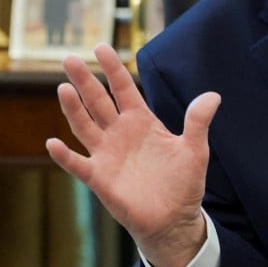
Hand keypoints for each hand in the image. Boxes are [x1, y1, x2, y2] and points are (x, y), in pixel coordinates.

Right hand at [45, 43, 220, 266]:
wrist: (174, 219)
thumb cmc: (184, 183)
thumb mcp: (195, 149)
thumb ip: (198, 122)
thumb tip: (213, 95)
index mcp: (142, 122)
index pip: (124, 89)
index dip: (113, 69)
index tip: (100, 47)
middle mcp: (120, 134)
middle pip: (98, 102)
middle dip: (85, 80)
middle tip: (69, 58)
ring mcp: (107, 155)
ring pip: (85, 126)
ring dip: (73, 108)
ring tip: (64, 88)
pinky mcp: (100, 178)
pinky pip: (78, 164)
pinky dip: (64, 155)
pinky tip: (53, 142)